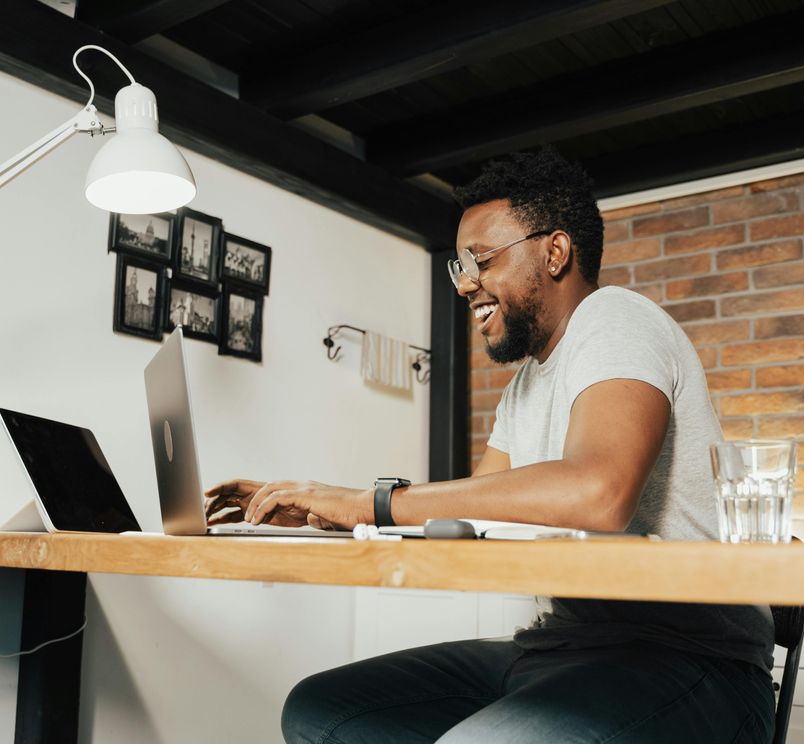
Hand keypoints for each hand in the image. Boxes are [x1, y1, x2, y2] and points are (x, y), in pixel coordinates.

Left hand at [204, 479, 373, 529]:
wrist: (365, 509)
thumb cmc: (348, 515)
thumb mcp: (322, 518)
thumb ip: (311, 517)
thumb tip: (308, 522)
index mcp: (300, 492)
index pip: (269, 491)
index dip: (248, 497)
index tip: (231, 508)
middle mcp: (298, 486)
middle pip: (262, 485)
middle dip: (237, 493)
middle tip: (221, 507)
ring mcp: (302, 488)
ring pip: (266, 489)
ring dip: (250, 504)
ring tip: (242, 519)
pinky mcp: (305, 494)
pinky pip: (276, 498)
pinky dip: (263, 508)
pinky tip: (256, 520)